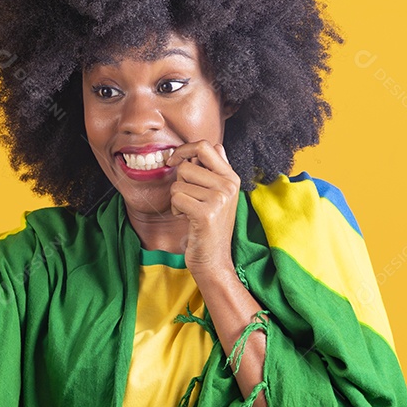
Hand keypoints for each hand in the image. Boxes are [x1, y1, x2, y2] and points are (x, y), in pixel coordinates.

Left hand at [165, 140, 240, 276]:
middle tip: (189, 199)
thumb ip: (216, 170)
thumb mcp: (219, 195)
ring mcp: (219, 198)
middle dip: (179, 182)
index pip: (205, 146)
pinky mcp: (206, 213)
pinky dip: (176, 209)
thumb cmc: (210, 226)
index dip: (184, 150)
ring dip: (177, 199)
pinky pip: (176, 198)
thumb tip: (215, 145)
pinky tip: (186, 219)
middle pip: (187, 166)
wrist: (214, 260)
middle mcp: (228, 185)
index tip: (174, 160)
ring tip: (190, 211)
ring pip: (178, 183)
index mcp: (231, 177)